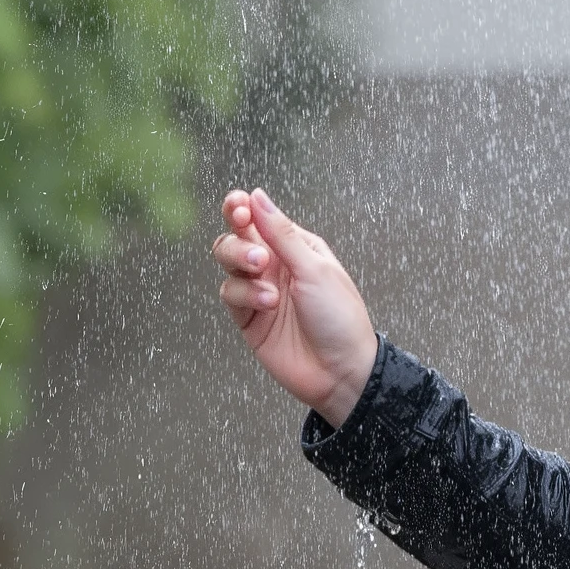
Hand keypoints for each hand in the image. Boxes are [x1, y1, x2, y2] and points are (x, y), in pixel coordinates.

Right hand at [212, 187, 380, 427]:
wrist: (341, 372)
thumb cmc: (340, 319)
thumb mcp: (315, 269)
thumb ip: (281, 234)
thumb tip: (257, 196)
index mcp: (296, 247)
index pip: (259, 217)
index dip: (242, 208)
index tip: (240, 208)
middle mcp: (275, 266)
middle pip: (235, 237)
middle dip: (238, 240)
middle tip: (258, 256)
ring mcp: (259, 291)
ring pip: (227, 263)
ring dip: (240, 264)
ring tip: (265, 279)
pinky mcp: (248, 317)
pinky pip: (230, 294)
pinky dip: (245, 295)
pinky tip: (268, 303)